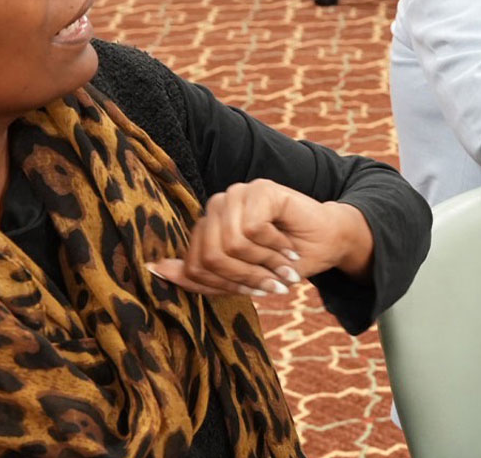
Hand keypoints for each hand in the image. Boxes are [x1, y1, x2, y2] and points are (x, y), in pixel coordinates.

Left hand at [147, 179, 374, 297]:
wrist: (328, 243)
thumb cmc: (285, 262)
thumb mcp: (239, 276)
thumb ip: (199, 274)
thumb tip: (151, 270)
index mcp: (209, 224)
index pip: (194, 264)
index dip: (223, 285)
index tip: (255, 291)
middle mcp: (218, 205)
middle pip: (208, 257)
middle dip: (243, 278)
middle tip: (272, 284)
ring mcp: (238, 193)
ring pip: (228, 245)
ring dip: (261, 264)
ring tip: (283, 267)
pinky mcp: (261, 189)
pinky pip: (251, 229)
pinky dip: (273, 246)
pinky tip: (288, 247)